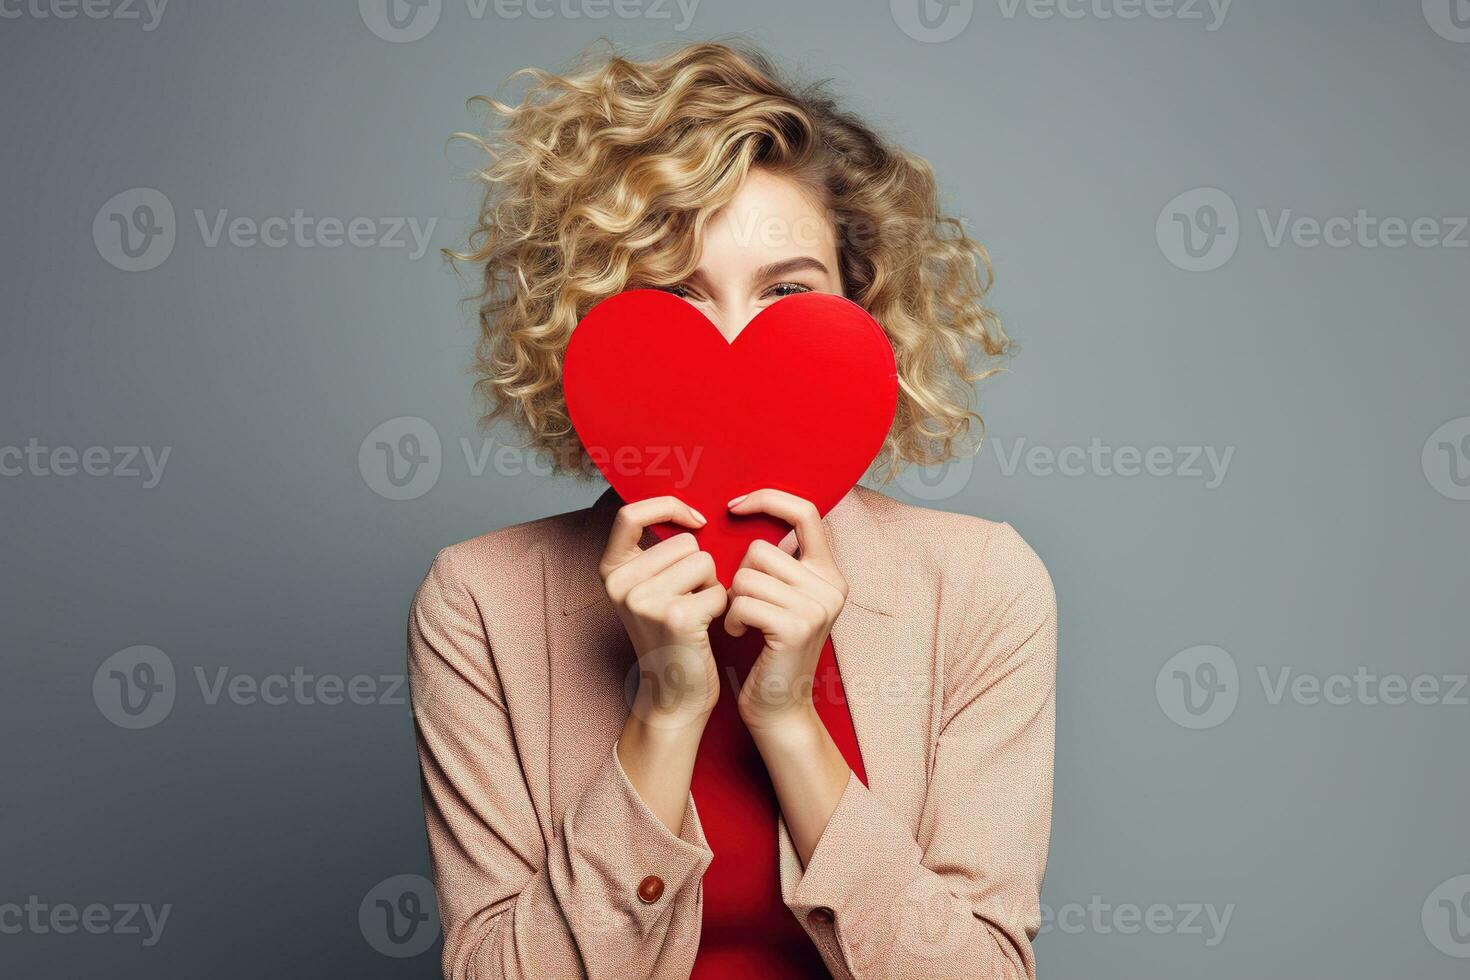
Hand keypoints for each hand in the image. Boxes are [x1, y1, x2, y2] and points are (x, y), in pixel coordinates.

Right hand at [600, 495, 727, 725]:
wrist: (675, 695)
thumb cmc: (672, 635)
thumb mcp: (650, 588)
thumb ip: (656, 551)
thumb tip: (690, 509)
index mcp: (610, 570)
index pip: (630, 514)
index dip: (667, 507)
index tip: (696, 521)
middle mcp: (619, 583)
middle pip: (685, 542)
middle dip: (700, 567)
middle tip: (687, 602)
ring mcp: (644, 600)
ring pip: (705, 562)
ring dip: (712, 586)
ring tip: (696, 614)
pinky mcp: (674, 616)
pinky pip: (718, 590)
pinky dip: (720, 607)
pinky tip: (706, 629)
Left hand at [723, 489, 847, 732]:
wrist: (778, 707)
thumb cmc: (768, 649)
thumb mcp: (782, 598)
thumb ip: (780, 562)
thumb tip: (752, 507)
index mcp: (830, 573)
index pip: (805, 511)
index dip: (768, 499)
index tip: (734, 506)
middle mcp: (832, 586)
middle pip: (760, 549)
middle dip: (739, 576)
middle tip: (743, 607)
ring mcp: (817, 606)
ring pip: (746, 575)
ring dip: (732, 600)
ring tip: (742, 623)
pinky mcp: (796, 627)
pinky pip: (742, 601)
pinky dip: (730, 618)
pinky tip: (737, 635)